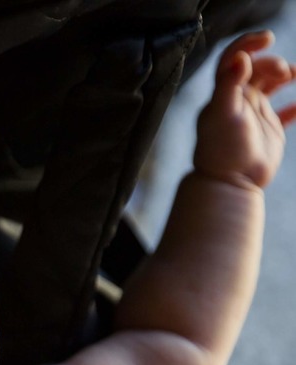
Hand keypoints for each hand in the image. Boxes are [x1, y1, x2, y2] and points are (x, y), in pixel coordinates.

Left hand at [194, 30, 295, 189]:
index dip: (248, 44)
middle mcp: (238, 100)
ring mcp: (254, 114)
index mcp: (224, 93)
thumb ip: (229, 84)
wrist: (229, 182)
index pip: (233, 59)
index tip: (267, 38)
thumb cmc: (222, 148)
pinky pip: (286, 113)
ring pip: (272, 85)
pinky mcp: (269, 129)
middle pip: (256, 69)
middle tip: (283, 71)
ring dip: (287, 75)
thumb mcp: (223, 113)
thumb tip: (240, 57)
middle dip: (271, 62)